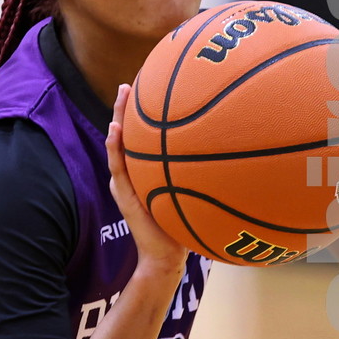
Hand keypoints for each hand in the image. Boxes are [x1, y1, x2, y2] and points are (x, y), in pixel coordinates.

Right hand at [105, 84, 187, 272]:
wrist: (167, 254)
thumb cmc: (180, 225)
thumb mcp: (190, 193)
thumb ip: (196, 174)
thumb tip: (225, 151)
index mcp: (145, 171)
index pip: (141, 138)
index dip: (142, 114)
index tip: (148, 87)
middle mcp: (133, 174)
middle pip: (127, 135)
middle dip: (126, 108)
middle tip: (128, 83)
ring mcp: (125, 183)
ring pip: (118, 145)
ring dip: (117, 119)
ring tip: (120, 96)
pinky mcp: (123, 195)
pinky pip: (116, 167)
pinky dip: (113, 147)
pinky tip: (114, 130)